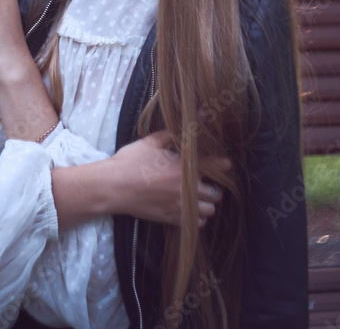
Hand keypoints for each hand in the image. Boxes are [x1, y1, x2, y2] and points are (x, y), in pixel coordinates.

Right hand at [108, 131, 226, 226]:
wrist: (114, 186)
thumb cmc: (132, 160)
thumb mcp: (153, 141)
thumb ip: (177, 132)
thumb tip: (200, 116)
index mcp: (184, 167)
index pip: (215, 166)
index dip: (223, 164)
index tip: (225, 162)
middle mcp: (186, 189)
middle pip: (217, 193)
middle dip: (214, 186)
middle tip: (205, 179)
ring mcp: (180, 206)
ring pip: (210, 210)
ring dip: (207, 203)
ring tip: (198, 195)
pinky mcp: (172, 219)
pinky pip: (198, 224)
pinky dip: (198, 217)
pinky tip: (189, 207)